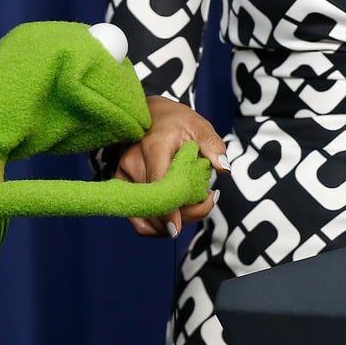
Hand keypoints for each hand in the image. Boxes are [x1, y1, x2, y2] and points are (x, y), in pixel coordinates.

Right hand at [115, 96, 229, 238]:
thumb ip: (214, 147)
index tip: (179, 228)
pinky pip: (138, 219)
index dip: (171, 209)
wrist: (153, 116)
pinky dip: (157, 225)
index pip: (159, 184)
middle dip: (183, 215)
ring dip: (171, 222)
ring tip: (191, 206)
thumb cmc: (178, 122)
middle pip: (155, 204)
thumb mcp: (201, 127)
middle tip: (205, 202)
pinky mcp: (121, 185)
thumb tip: (224, 168)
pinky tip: (174, 216)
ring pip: (147, 216)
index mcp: (154, 145)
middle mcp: (132, 160)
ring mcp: (124, 174)